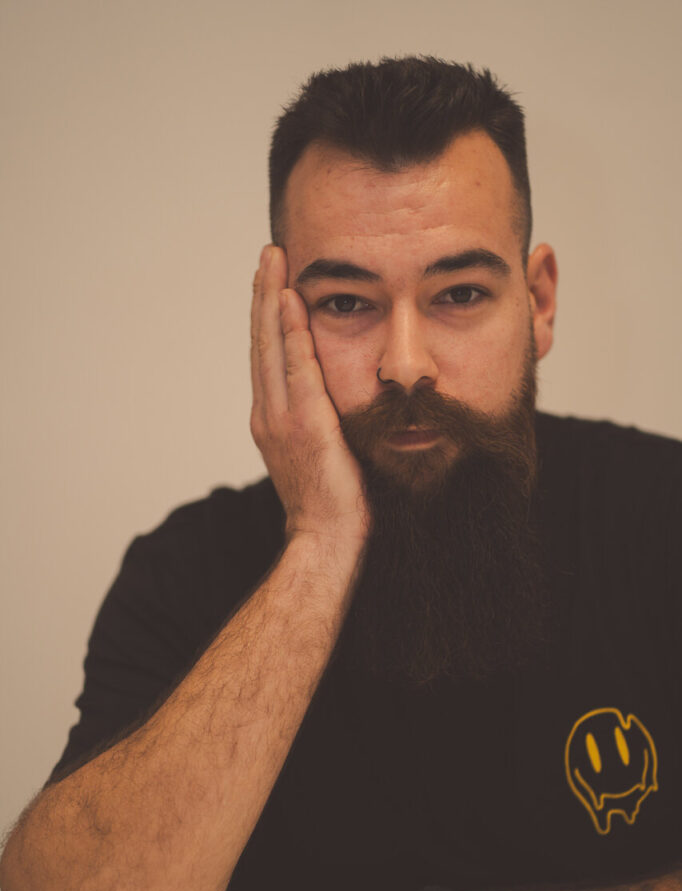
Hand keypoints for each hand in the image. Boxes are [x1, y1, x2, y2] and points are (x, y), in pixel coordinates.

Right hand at [250, 245, 369, 546]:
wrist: (327, 541)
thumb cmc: (332, 506)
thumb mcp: (322, 455)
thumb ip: (321, 423)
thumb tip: (337, 403)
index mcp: (272, 419)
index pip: (268, 356)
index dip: (269, 316)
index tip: (274, 282)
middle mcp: (269, 414)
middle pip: (262, 341)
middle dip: (264, 294)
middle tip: (268, 253)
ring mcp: (282, 419)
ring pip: (272, 346)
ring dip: (272, 300)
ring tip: (273, 261)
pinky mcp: (306, 425)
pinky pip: (298, 370)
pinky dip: (292, 333)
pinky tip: (293, 302)